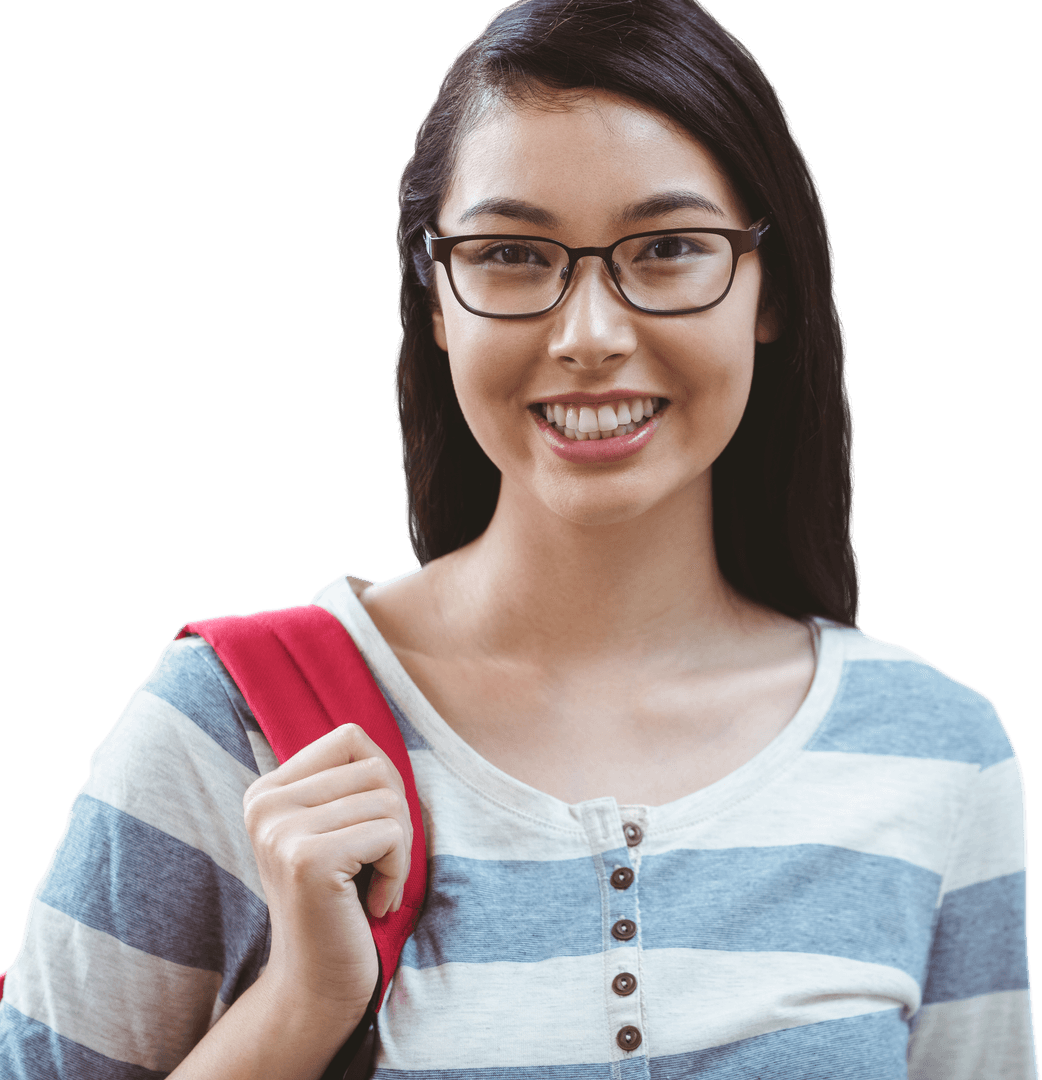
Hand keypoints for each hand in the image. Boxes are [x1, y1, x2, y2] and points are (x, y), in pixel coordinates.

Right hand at [242, 723, 412, 1010]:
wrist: (316, 985)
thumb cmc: (341, 902)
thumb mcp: (336, 828)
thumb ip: (349, 781)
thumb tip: (379, 738)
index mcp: (267, 790)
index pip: (352, 737)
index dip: (381, 781)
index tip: (368, 832)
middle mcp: (264, 804)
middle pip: (376, 767)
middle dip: (396, 817)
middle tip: (375, 866)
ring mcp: (281, 831)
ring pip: (389, 800)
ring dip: (400, 849)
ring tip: (372, 885)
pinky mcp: (307, 860)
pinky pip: (392, 834)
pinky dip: (399, 872)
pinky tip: (373, 904)